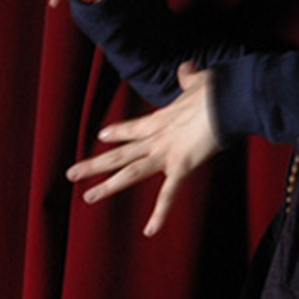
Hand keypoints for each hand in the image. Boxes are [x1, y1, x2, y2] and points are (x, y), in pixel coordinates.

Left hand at [67, 62, 220, 236]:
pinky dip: (160, 213)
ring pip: (131, 172)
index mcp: (161, 119)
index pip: (132, 129)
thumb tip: (186, 68)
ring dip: (108, 185)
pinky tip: (149, 231)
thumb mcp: (200, 82)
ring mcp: (166, 153)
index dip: (117, 132)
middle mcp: (157, 138)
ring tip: (87, 195)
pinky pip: (169, 194)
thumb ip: (189, 78)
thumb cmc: (216, 91)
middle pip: (120, 153)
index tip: (103, 135)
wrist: (228, 101)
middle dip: (95, 163)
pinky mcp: (182, 166)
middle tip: (70, 173)